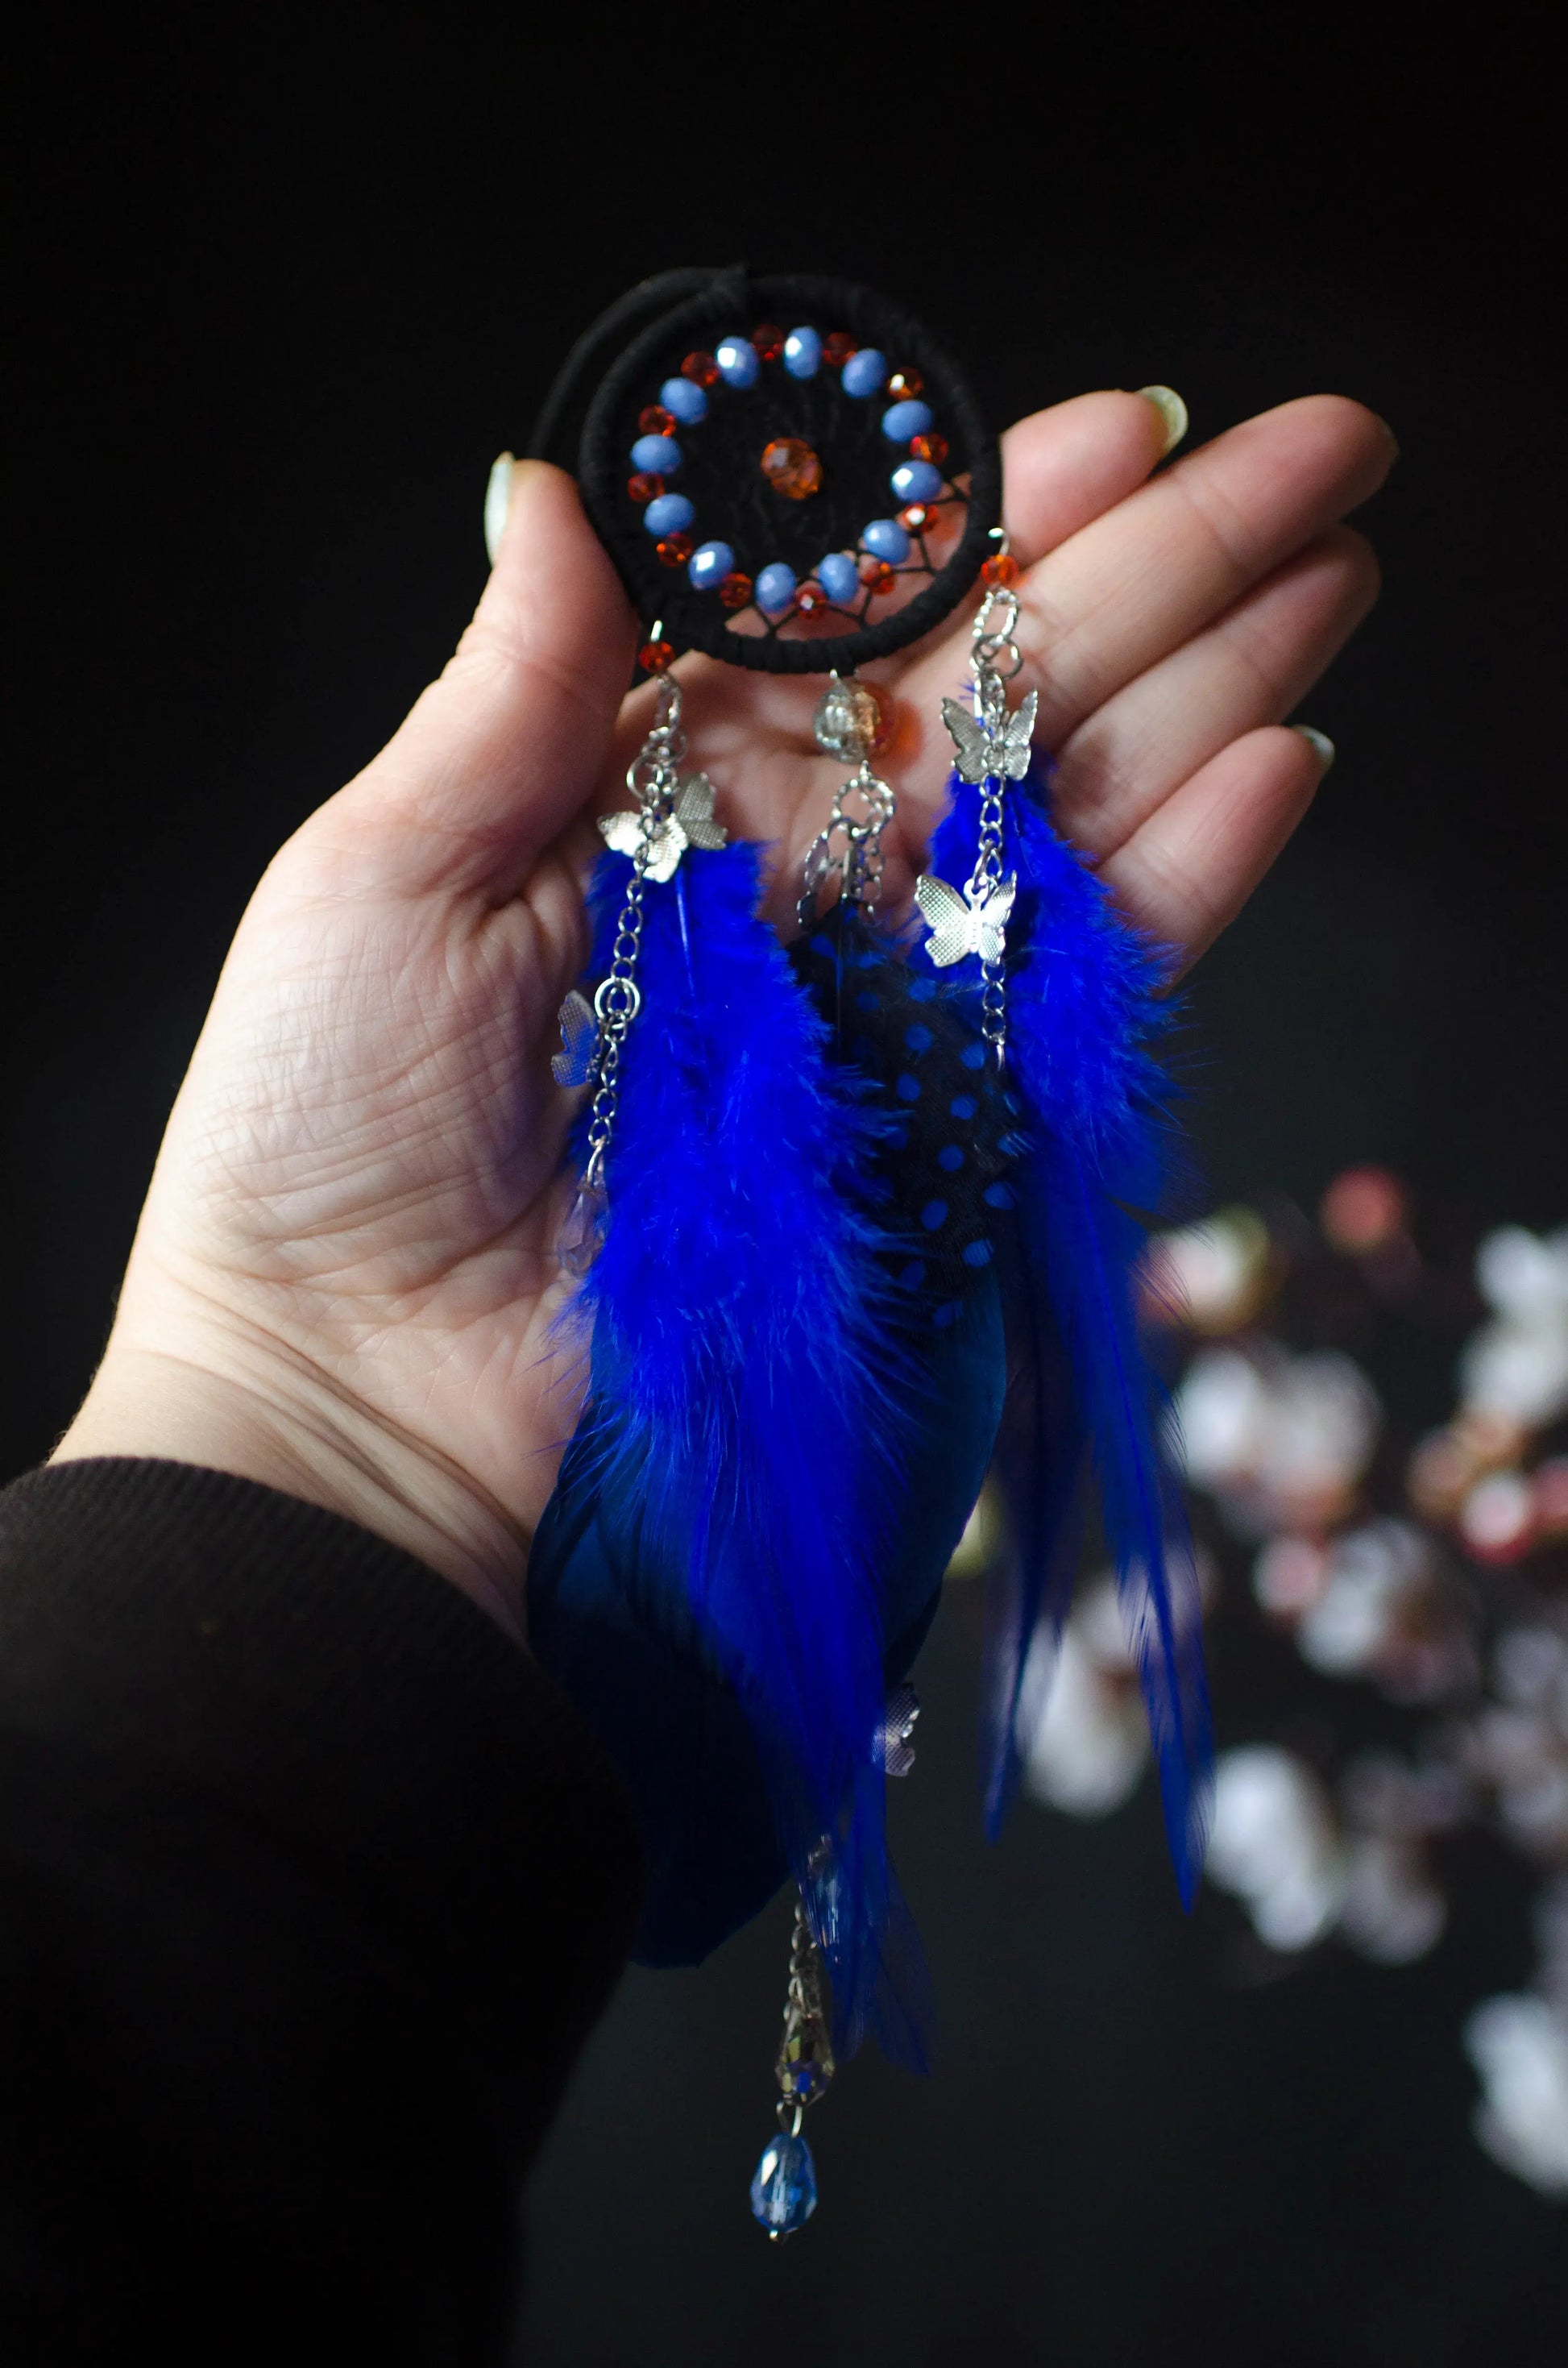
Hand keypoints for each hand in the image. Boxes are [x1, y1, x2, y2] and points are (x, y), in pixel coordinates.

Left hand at [53, 390, 1391, 1635]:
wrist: (368, 1402)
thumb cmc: (324, 1141)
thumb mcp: (384, 873)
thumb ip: (513, 691)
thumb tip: (556, 484)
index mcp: (657, 791)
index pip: (854, 624)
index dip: (984, 518)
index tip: (1104, 431)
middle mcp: (790, 884)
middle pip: (1000, 698)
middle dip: (1158, 573)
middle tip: (1309, 455)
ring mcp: (877, 1005)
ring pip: (1074, 818)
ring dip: (1212, 691)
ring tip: (1332, 569)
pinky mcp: (938, 1127)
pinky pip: (1081, 984)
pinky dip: (1186, 877)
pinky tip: (1277, 762)